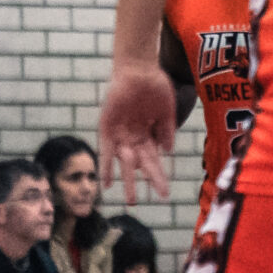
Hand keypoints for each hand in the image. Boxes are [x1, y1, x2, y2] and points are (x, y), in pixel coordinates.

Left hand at [99, 58, 176, 202]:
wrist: (138, 68)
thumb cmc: (155, 86)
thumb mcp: (166, 111)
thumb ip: (166, 130)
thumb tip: (167, 152)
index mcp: (149, 135)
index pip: (154, 161)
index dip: (157, 177)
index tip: (164, 193)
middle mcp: (134, 138)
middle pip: (140, 166)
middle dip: (145, 184)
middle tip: (148, 203)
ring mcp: (120, 134)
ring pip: (124, 163)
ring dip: (126, 182)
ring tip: (130, 201)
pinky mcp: (107, 129)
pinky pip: (105, 152)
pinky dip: (106, 167)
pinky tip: (107, 183)